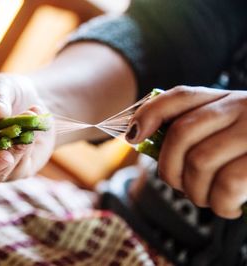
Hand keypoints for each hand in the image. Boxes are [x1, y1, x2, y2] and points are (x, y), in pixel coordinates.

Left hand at [126, 86, 246, 218]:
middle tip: (181, 187)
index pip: (177, 97)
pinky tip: (227, 207)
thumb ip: (196, 131)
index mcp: (224, 98)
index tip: (132, 137)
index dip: (147, 115)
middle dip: (170, 170)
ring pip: (200, 161)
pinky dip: (220, 203)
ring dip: (195, 192)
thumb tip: (144, 140)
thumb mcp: (227, 131)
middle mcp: (240, 106)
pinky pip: (228, 183)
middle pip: (181, 135)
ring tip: (207, 200)